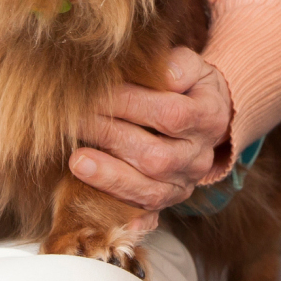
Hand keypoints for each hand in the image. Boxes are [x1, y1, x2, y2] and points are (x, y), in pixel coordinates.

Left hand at [70, 48, 232, 226]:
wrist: (207, 122)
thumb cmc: (188, 87)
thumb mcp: (193, 67)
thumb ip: (179, 65)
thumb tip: (164, 74)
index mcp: (208, 118)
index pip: (170, 114)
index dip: (132, 104)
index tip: (95, 93)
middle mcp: (198, 157)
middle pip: (156, 156)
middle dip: (110, 138)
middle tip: (72, 122)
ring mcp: (184, 184)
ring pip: (150, 190)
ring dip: (110, 176)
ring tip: (77, 161)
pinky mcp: (168, 201)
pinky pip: (148, 213)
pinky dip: (124, 214)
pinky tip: (98, 212)